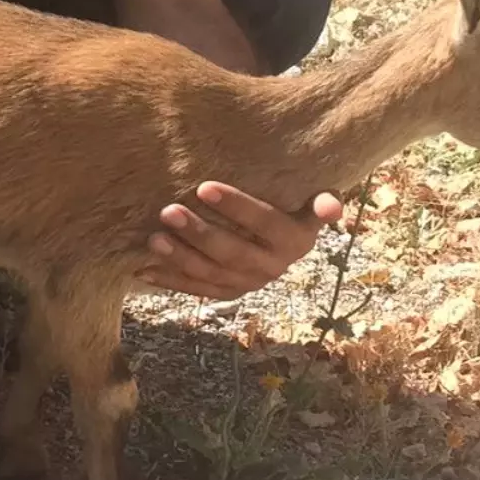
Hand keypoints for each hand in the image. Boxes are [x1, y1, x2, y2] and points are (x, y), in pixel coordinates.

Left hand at [138, 181, 343, 300]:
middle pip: (232, 251)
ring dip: (180, 258)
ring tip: (154, 238)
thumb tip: (335, 209)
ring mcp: (248, 284)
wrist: (287, 242)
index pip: (264, 222)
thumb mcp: (312, 202)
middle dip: (198, 232)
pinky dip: (169, 280)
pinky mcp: (227, 293)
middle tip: (168, 211)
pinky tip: (144, 270)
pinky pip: (196, 290)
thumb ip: (322, 201)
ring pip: (211, 274)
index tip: (203, 186)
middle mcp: (273, 267)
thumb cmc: (294, 206)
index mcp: (296, 241)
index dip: (236, 206)